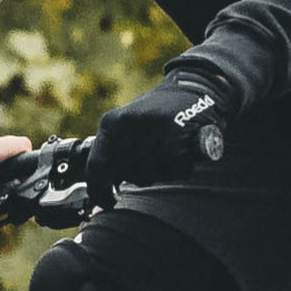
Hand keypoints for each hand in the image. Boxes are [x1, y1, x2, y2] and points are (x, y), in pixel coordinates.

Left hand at [86, 73, 229, 190]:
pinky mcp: (176, 133)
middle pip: (127, 175)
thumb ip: (115, 153)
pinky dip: (181, 167)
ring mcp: (151, 127)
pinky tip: (183, 151)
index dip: (99, 190)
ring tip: (168, 150)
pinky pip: (174, 169)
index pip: (97, 166)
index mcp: (111, 123)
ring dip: (162, 171)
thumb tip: (104, 190)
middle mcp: (128, 124)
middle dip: (141, 175)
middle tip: (154, 158)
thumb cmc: (158, 115)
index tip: (107, 203)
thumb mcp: (129, 128)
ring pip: (151, 174)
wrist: (194, 87)